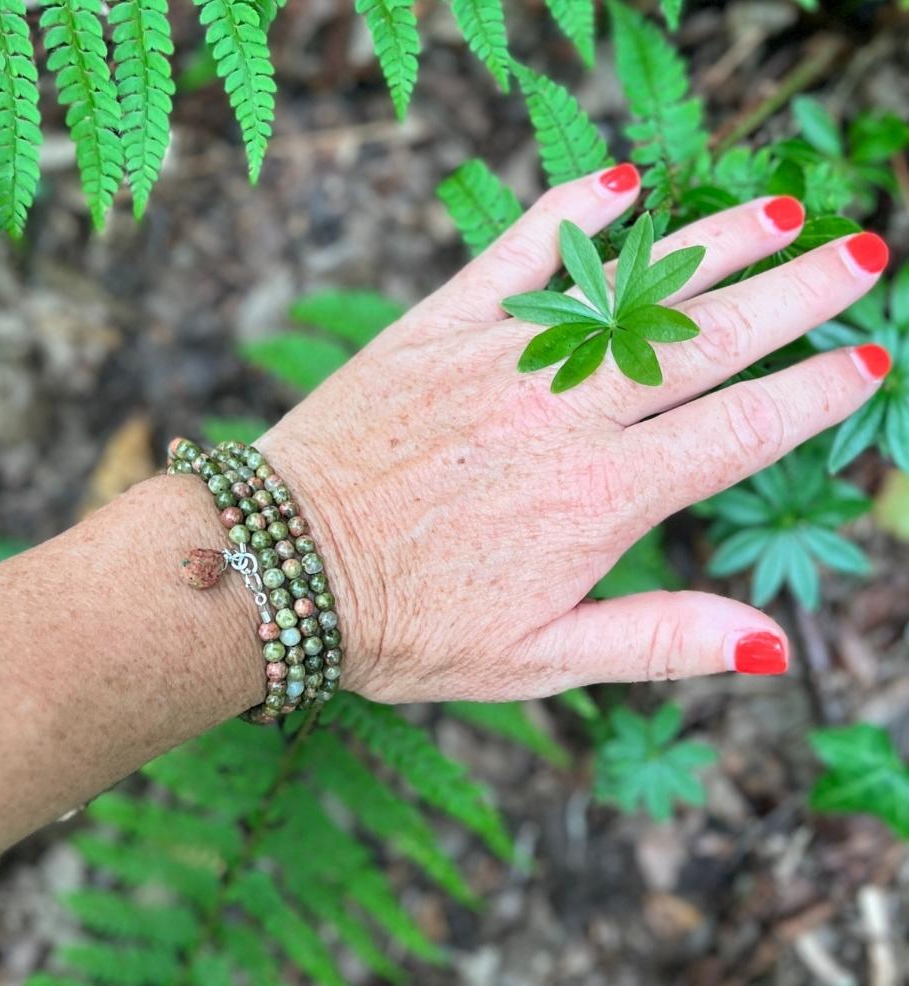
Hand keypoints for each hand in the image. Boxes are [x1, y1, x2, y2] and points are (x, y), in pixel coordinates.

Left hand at [259, 164, 890, 703]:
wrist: (279, 570)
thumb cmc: (402, 627)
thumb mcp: (538, 660)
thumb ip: (658, 642)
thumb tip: (772, 646)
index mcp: (601, 501)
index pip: (742, 430)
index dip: (814, 394)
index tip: (866, 361)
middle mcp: (564, 416)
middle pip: (708, 340)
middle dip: (794, 294)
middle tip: (858, 256)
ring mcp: (501, 361)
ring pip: (632, 287)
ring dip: (713, 244)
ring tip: (778, 212)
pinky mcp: (437, 329)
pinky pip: (520, 253)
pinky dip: (575, 213)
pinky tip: (626, 181)